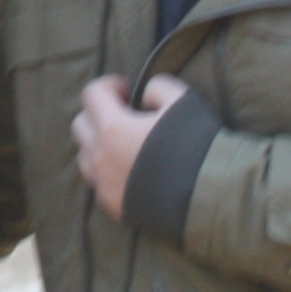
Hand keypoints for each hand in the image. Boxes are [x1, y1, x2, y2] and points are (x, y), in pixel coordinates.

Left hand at [73, 72, 190, 221]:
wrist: (209, 198)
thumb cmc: (196, 145)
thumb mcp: (182, 100)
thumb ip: (158, 88)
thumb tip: (145, 96)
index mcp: (113, 129)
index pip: (91, 93)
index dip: (109, 85)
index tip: (128, 90)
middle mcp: (100, 158)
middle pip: (81, 124)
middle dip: (99, 112)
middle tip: (126, 114)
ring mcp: (104, 185)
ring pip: (85, 155)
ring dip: (99, 142)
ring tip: (127, 143)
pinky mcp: (113, 206)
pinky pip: (98, 182)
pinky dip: (108, 170)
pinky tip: (132, 169)